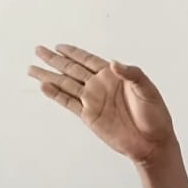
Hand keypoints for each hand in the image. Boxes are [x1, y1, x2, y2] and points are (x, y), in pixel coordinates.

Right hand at [28, 44, 174, 163]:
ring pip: (66, 84)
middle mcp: (101, 86)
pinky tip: (44, 86)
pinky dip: (56, 95)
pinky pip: (69, 103)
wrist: (152, 142)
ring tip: (32, 69)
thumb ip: (132, 74)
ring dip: (50, 76)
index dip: (74, 52)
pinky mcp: (90, 116)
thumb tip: (114, 63)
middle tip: (38, 50)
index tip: (59, 46)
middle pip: (73, 69)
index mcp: (114, 76)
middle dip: (55, 60)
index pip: (89, 60)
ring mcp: (94, 101)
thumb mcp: (148, 90)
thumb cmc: (155, 115)